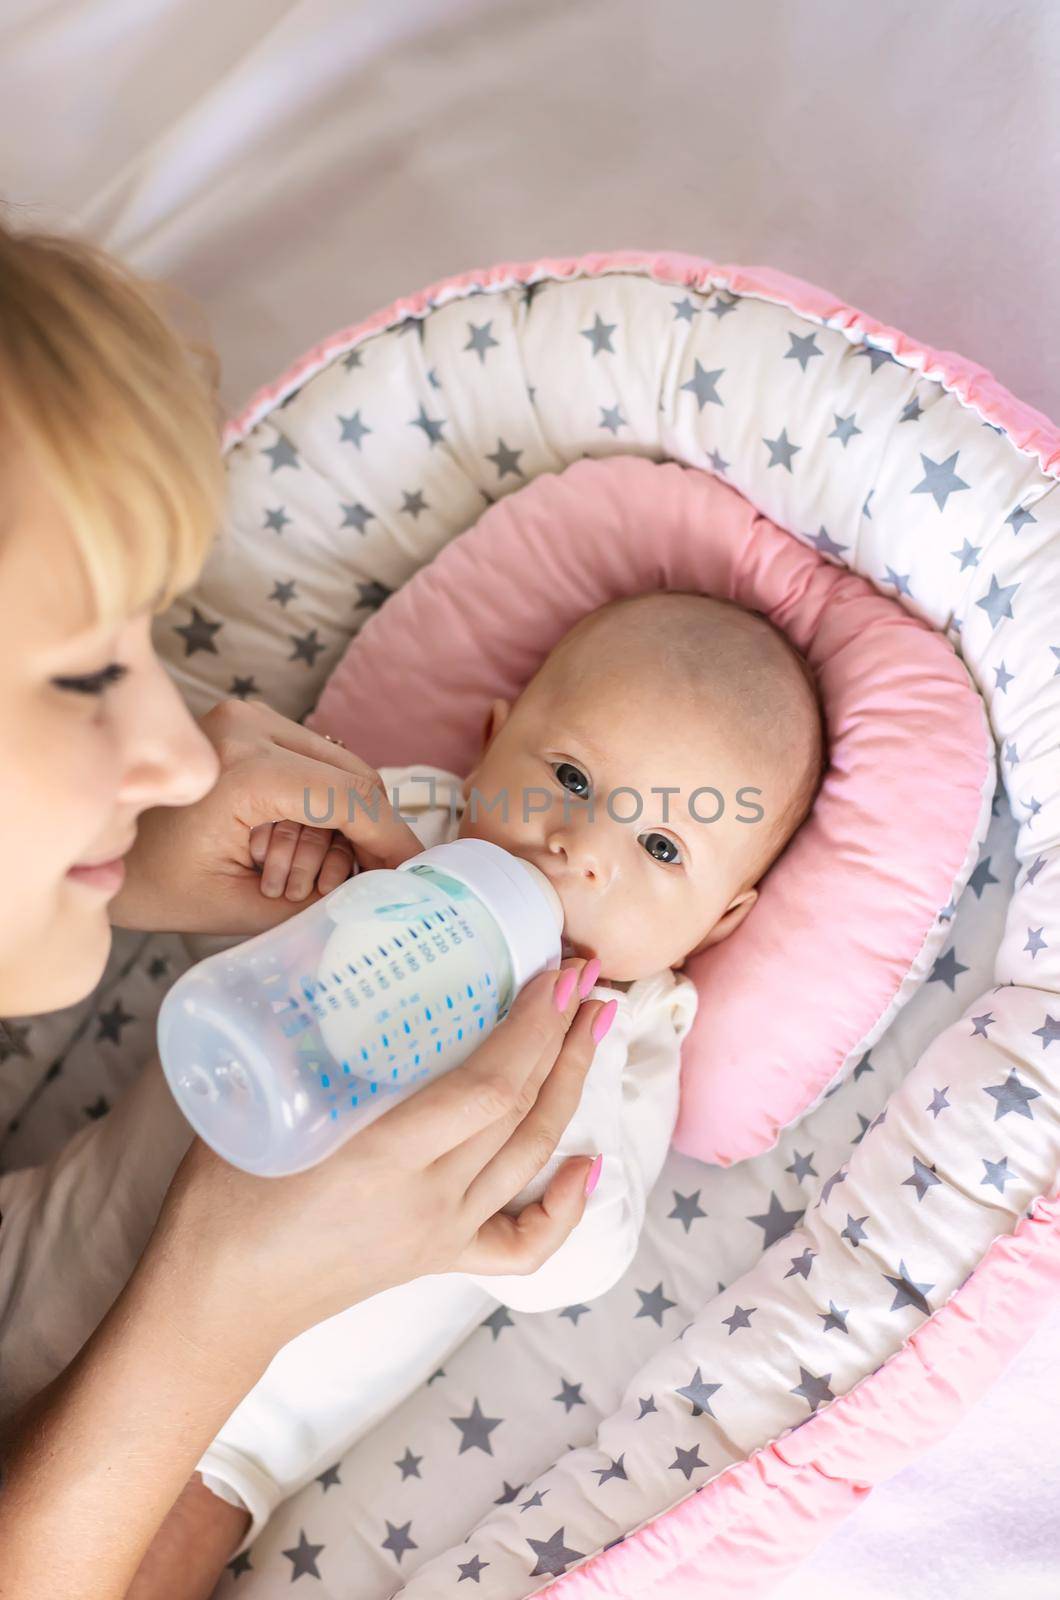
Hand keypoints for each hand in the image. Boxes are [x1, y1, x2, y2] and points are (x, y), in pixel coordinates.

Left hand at [109, 698, 419, 935]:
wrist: (89, 843)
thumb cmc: (148, 882)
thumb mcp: (234, 907)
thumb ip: (313, 905)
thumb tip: (379, 905)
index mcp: (244, 770)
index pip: (352, 798)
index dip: (393, 841)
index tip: (417, 878)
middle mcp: (250, 726)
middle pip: (355, 778)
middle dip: (371, 836)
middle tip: (367, 887)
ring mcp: (248, 717)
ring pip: (341, 768)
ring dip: (344, 822)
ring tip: (310, 874)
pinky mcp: (246, 722)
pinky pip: (313, 760)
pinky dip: (321, 803)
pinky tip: (293, 844)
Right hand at [151, 958, 608, 1357]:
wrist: (215, 1301)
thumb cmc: (221, 1200)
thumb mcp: (260, 1105)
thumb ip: (304, 1041)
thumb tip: (339, 958)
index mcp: (382, 1158)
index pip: (487, 1089)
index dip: (530, 1029)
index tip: (551, 974)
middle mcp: (429, 1199)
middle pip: (523, 1114)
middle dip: (564, 1040)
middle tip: (585, 976)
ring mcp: (442, 1233)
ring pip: (533, 1158)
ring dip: (572, 1088)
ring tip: (595, 1028)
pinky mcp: (442, 1258)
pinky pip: (523, 1243)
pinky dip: (568, 1207)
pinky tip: (591, 1166)